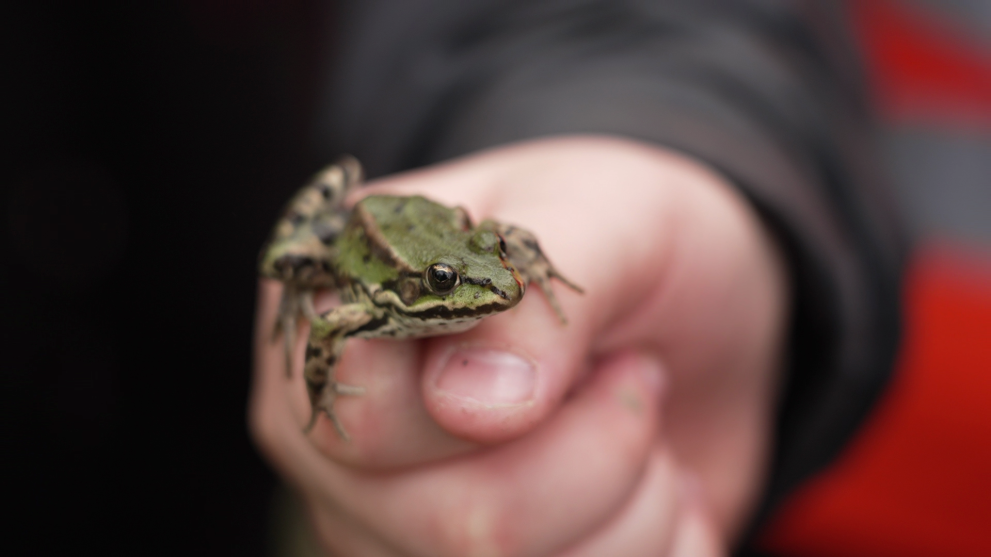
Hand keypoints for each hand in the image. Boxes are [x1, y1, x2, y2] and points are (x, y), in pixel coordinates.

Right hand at [250, 136, 787, 555]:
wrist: (693, 318)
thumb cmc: (627, 242)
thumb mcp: (605, 219)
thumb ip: (529, 301)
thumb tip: (465, 406)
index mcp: (341, 311)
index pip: (363, 405)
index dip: (490, 395)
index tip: (592, 350)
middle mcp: (337, 434)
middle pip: (454, 521)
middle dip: (596, 451)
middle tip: (630, 376)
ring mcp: (388, 522)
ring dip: (633, 505)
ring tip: (641, 428)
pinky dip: (656, 546)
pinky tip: (652, 488)